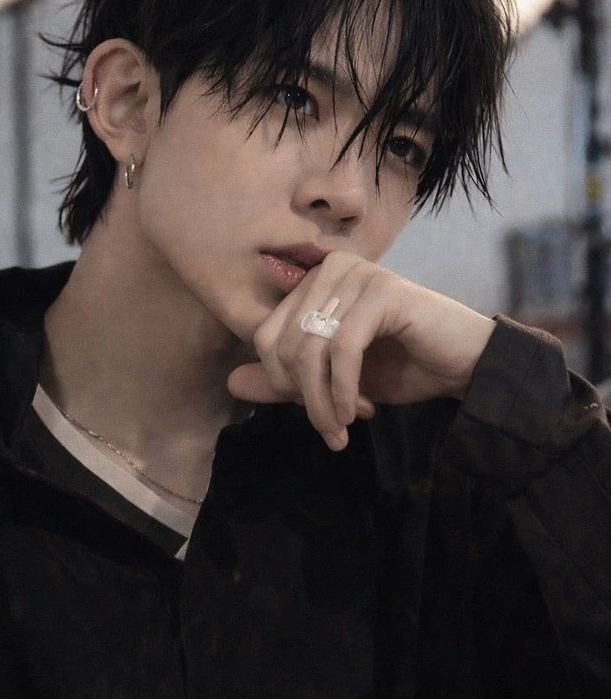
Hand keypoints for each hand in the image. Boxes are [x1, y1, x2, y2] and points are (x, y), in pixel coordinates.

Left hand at [227, 252, 495, 450]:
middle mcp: (331, 269)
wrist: (466, 365)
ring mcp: (358, 275)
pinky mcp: (383, 291)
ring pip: (310, 349)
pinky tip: (358, 411)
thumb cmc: (402, 367)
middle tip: (333, 428)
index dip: (281, 383)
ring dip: (323, 401)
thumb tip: (232, 383)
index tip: (319, 413)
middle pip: (283, 343)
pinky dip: (343, 388)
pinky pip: (342, 348)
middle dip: (303, 397)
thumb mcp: (334, 381)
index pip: (265, 336)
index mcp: (314, 283)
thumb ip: (286, 381)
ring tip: (343, 428)